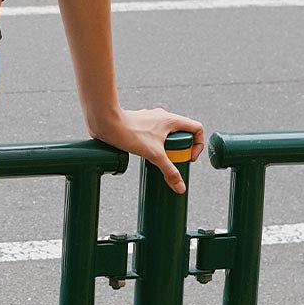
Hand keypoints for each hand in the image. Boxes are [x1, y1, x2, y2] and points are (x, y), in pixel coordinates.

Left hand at [90, 107, 204, 193]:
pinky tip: (143, 154)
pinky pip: (152, 134)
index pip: (197, 128)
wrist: (105, 122)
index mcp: (172, 120)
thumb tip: (180, 188)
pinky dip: (153, 145)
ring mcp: (150, 119)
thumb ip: (169, 171)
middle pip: (181, 133)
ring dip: (165, 148)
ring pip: (166, 134)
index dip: (198, 144)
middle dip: (179, 149)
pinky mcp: (139, 123)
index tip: (187, 158)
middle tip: (170, 161)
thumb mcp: (153, 155)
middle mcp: (163, 116)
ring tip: (156, 159)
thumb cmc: (129, 133)